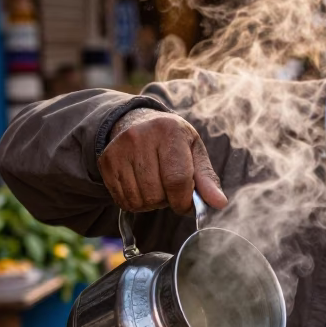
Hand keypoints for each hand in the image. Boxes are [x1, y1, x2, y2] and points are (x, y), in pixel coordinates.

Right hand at [98, 108, 227, 215]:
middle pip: (156, 194)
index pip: (177, 180)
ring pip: (139, 200)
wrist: (137, 122)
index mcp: (169, 131)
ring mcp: (119, 149)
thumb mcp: (194, 151)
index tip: (186, 204)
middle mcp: (140, 137)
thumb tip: (219, 203)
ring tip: (155, 185)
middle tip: (169, 188)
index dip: (184, 201)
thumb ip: (206, 178)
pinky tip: (141, 187)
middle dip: (167, 201)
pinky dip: (136, 202)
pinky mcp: (106, 162)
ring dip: (151, 203)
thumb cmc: (172, 140)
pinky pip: (123, 200)